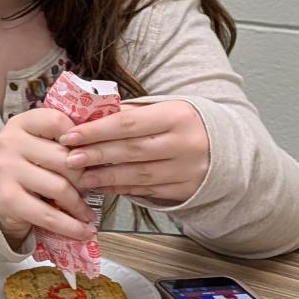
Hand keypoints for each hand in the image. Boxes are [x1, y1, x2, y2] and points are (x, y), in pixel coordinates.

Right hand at [0, 107, 96, 249]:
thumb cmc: (26, 168)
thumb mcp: (38, 145)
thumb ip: (62, 141)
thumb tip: (103, 150)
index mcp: (21, 123)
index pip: (58, 122)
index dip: (80, 138)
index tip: (90, 155)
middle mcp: (9, 141)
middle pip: (64, 158)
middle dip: (84, 177)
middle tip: (91, 189)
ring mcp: (6, 169)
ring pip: (60, 187)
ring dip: (80, 205)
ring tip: (87, 214)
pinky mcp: (8, 199)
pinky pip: (49, 215)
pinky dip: (71, 226)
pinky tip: (84, 231)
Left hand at [62, 101, 210, 205]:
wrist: (228, 146)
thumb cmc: (184, 123)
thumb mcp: (164, 108)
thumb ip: (130, 112)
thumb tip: (88, 115)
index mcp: (176, 116)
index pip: (128, 123)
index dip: (96, 131)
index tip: (71, 135)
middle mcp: (184, 144)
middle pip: (131, 151)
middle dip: (97, 155)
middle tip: (69, 158)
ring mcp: (188, 170)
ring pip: (139, 175)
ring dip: (106, 176)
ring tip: (82, 176)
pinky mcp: (187, 189)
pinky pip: (149, 190)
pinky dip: (123, 188)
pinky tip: (104, 186)